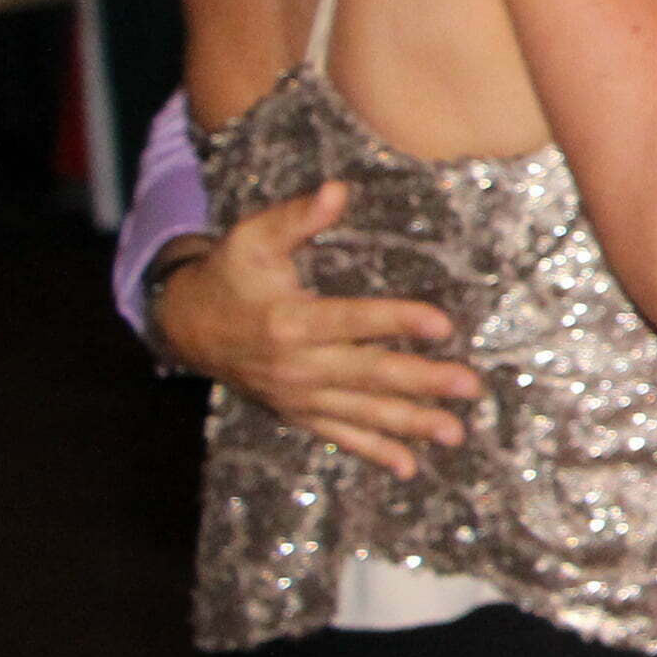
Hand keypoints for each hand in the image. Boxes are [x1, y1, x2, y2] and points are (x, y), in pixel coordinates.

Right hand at [151, 182, 479, 479]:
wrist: (186, 325)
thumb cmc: (230, 273)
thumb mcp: (254, 237)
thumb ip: (298, 216)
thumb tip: (338, 190)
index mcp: (290, 319)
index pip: (354, 321)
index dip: (398, 321)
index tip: (443, 325)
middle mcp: (297, 364)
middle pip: (368, 374)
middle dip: (422, 382)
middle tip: (470, 386)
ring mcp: (297, 394)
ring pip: (361, 413)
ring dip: (410, 424)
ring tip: (454, 432)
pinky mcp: (296, 412)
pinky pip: (338, 435)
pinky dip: (373, 451)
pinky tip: (408, 466)